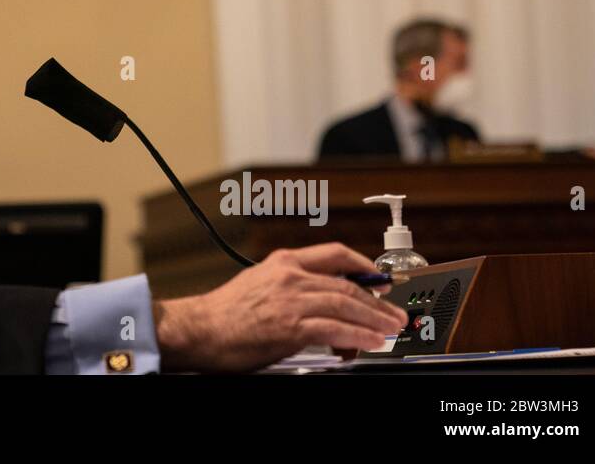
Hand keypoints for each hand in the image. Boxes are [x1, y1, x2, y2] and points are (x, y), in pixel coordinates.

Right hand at [152, 243, 408, 372]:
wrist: (200, 329)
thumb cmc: (225, 313)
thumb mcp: (260, 285)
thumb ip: (292, 288)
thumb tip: (323, 305)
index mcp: (282, 262)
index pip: (333, 253)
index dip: (363, 264)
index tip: (379, 277)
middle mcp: (290, 275)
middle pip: (347, 283)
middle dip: (377, 300)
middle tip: (394, 314)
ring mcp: (291, 300)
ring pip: (347, 304)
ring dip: (375, 319)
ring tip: (390, 330)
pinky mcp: (291, 326)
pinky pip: (336, 329)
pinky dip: (358, 336)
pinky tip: (370, 342)